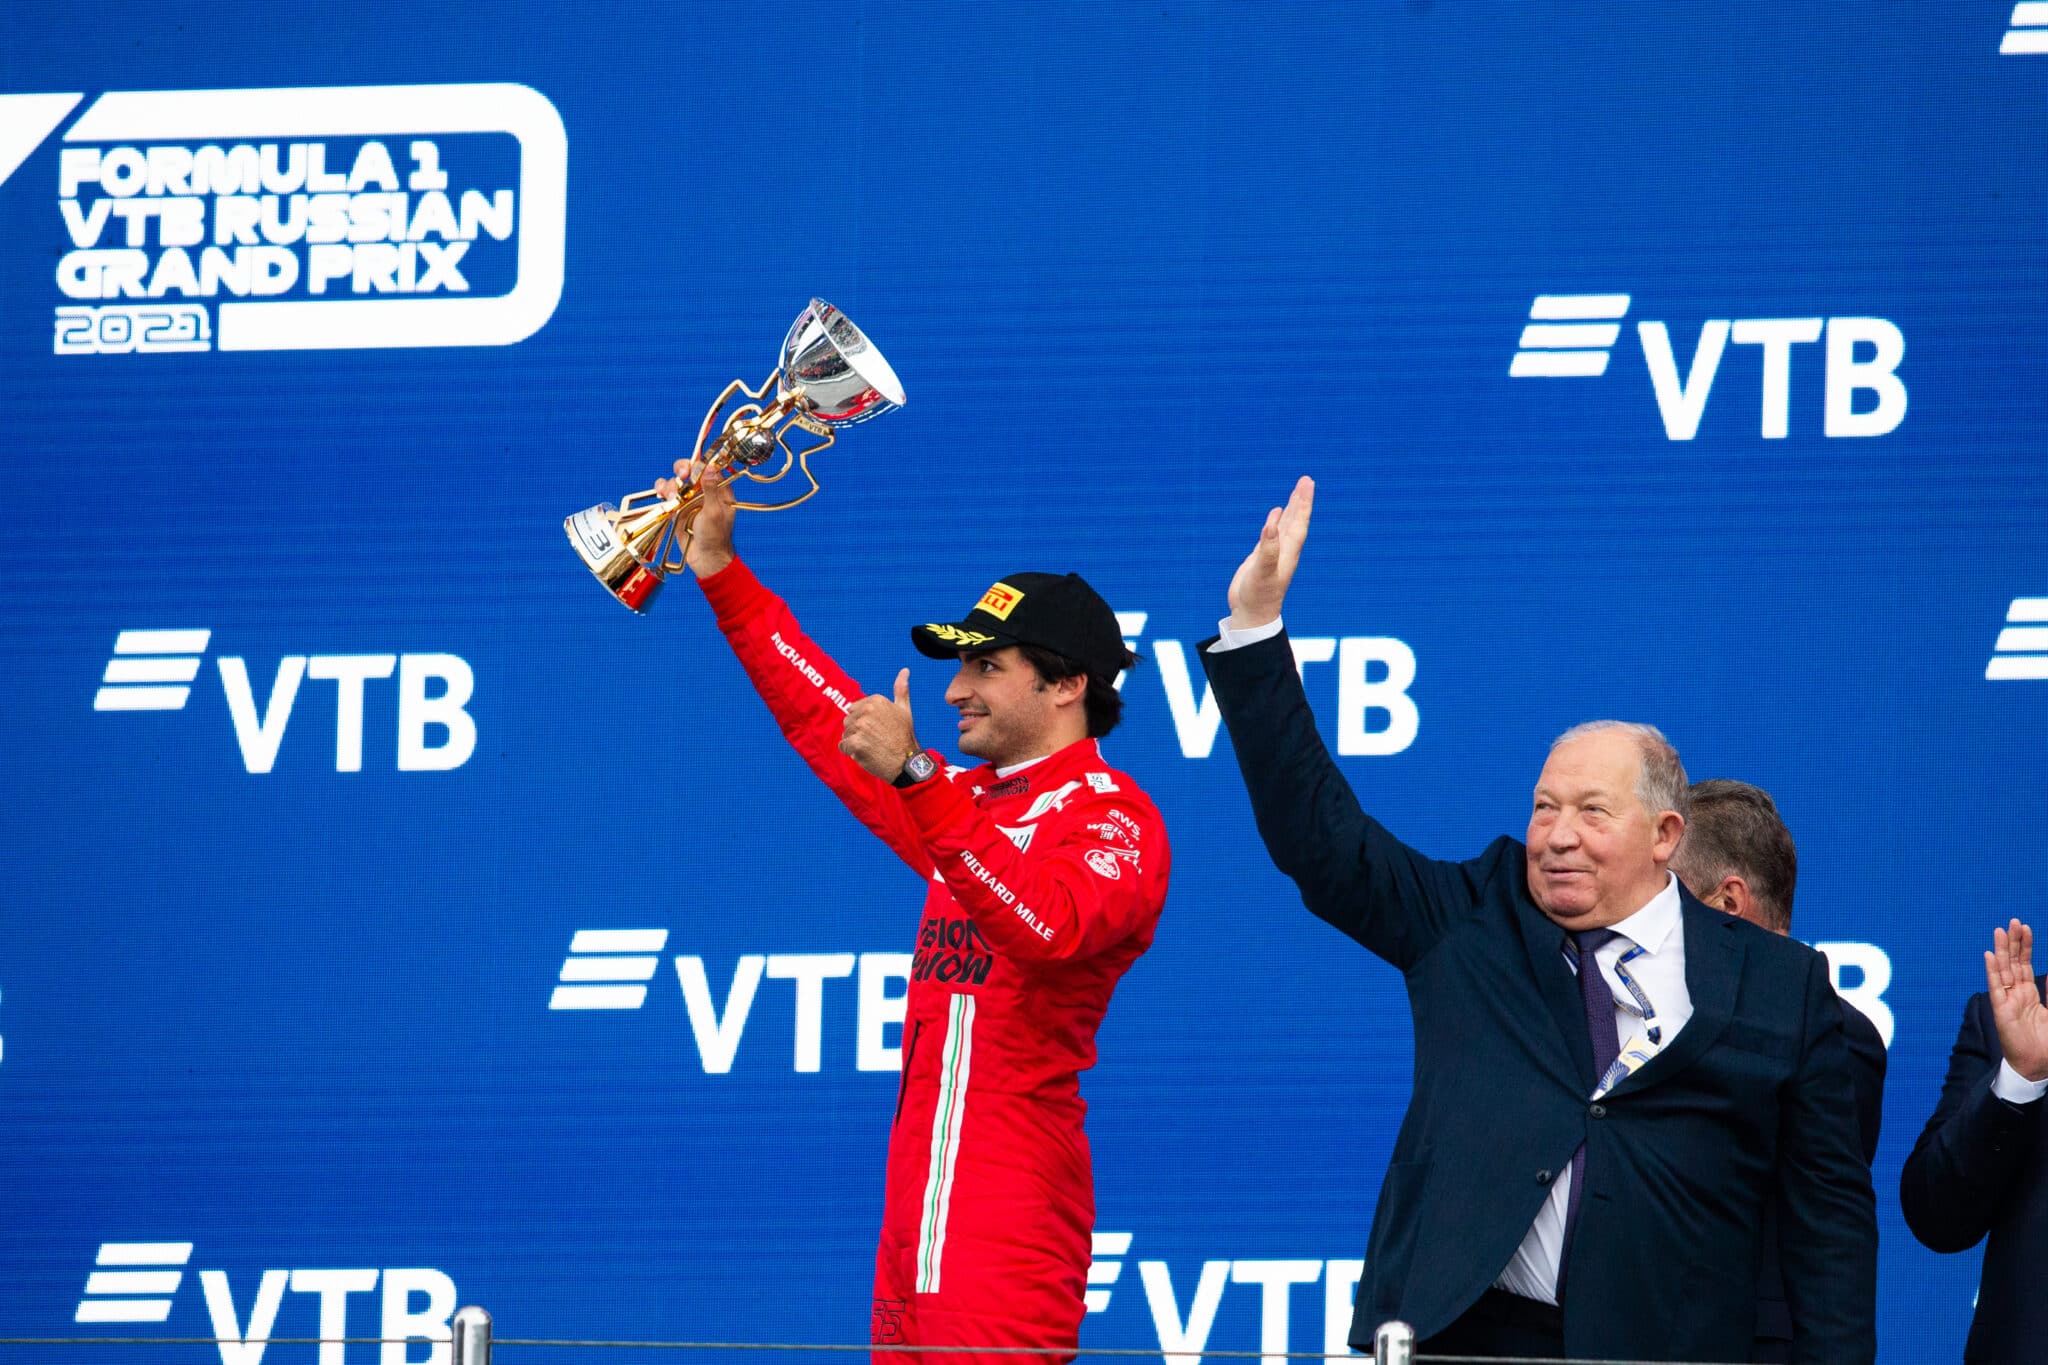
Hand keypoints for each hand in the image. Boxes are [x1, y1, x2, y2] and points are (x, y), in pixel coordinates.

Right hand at [654, 457, 736, 579]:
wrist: (704, 558)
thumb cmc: (715, 537)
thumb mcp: (714, 512)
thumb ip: (710, 490)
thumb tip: (709, 467)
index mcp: (719, 490)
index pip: (708, 467)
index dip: (699, 464)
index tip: (692, 468)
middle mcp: (704, 491)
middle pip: (690, 469)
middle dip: (683, 469)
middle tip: (681, 474)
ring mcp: (690, 499)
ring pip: (676, 481)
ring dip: (671, 484)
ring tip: (672, 496)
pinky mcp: (677, 508)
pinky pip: (667, 493)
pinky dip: (662, 491)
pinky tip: (662, 495)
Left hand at [841, 668, 921, 779]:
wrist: (907, 762)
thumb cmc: (904, 736)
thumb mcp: (904, 709)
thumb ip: (901, 689)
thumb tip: (904, 670)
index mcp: (876, 700)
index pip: (854, 709)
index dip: (864, 721)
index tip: (878, 729)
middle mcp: (867, 710)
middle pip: (848, 721)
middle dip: (858, 731)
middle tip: (875, 740)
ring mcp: (860, 727)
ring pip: (846, 734)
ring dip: (854, 742)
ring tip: (872, 747)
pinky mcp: (855, 743)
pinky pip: (843, 746)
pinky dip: (851, 752)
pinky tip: (866, 754)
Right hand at [1226, 475, 1313, 630]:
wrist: (1252, 615)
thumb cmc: (1259, 596)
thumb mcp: (1263, 571)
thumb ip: (1268, 547)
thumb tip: (1272, 522)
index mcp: (1288, 551)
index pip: (1299, 521)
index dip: (1303, 502)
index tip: (1307, 484)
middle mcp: (1285, 550)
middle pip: (1296, 520)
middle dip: (1301, 500)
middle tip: (1306, 480)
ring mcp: (1275, 553)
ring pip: (1287, 525)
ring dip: (1292, 508)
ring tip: (1297, 492)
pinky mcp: (1263, 558)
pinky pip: (1274, 533)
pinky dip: (1277, 521)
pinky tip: (1276, 515)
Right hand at [1984, 918, 2047, 1081]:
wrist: (2037, 1066)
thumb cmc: (2046, 1043)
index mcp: (2029, 994)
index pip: (2025, 964)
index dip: (2026, 946)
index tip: (2026, 928)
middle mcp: (2017, 994)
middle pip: (2013, 962)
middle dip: (2014, 942)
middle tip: (2013, 921)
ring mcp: (2008, 1001)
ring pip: (2003, 970)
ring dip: (2001, 950)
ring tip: (2000, 931)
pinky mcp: (2001, 1010)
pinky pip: (1996, 987)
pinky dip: (1992, 970)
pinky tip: (1989, 955)